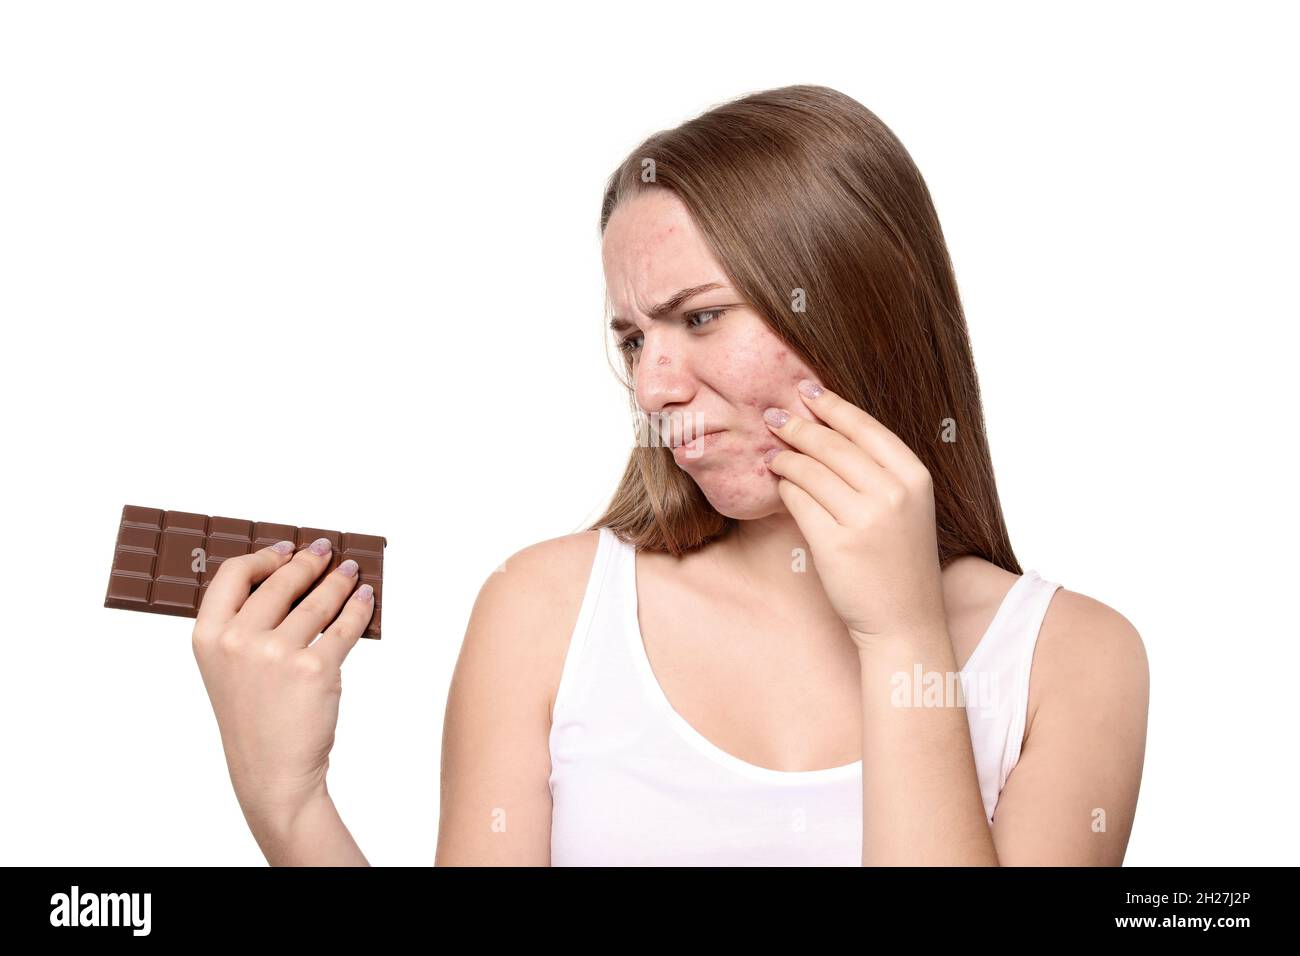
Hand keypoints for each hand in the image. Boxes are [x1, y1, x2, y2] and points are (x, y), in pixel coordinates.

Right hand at [191, 538, 373, 834]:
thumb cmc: (254, 719)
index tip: (287, 549)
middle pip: (281, 581)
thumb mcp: (228, 668)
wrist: (272, 772)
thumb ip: (242, 625)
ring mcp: (276, 653)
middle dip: (310, 562)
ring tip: (350, 571)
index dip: (264, 556)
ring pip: (318, 601)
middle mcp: (238, 641)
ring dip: (339, 580)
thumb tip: (285, 577)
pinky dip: (359, 607)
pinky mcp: (314, 668)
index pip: (233, 574)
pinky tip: (365, 597)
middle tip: (326, 551)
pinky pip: (345, 626)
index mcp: (208, 637)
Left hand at [763, 379, 945, 648]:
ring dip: (785, 458)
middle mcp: (893, 493)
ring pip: (810, 470)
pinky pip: (798, 501)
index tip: (806, 390)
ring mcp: (865, 518)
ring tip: (772, 455)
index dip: (832, 405)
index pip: (865, 427)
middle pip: (832, 445)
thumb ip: (877, 471)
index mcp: (914, 477)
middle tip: (772, 417)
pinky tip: (780, 486)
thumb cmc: (899, 561)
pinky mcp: (835, 543)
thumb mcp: (906, 507)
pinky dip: (785, 490)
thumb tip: (825, 429)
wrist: (904, 620)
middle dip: (797, 427)